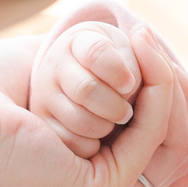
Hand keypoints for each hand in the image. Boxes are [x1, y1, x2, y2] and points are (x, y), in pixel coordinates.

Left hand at [0, 29, 187, 186]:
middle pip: (160, 153)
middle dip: (165, 92)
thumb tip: (116, 70)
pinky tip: (139, 49)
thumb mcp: (41, 97)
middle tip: (148, 39)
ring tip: (143, 36)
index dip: (151, 104)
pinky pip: (150, 134)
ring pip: (162, 141)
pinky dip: (154, 87)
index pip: (140, 158)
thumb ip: (80, 96)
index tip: (141, 53)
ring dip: (162, 81)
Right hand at [30, 21, 141, 158]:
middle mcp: (54, 64)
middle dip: (116, 106)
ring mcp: (44, 94)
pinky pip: (70, 142)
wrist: (88, 84)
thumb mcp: (133, 57)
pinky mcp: (43, 122)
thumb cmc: (122, 69)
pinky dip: (90, 145)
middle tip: (125, 113)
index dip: (119, 72)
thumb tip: (132, 71)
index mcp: (79, 41)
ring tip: (112, 123)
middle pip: (87, 89)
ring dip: (106, 127)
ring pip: (79, 119)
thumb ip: (144, 64)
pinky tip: (96, 138)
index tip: (129, 85)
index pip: (97, 53)